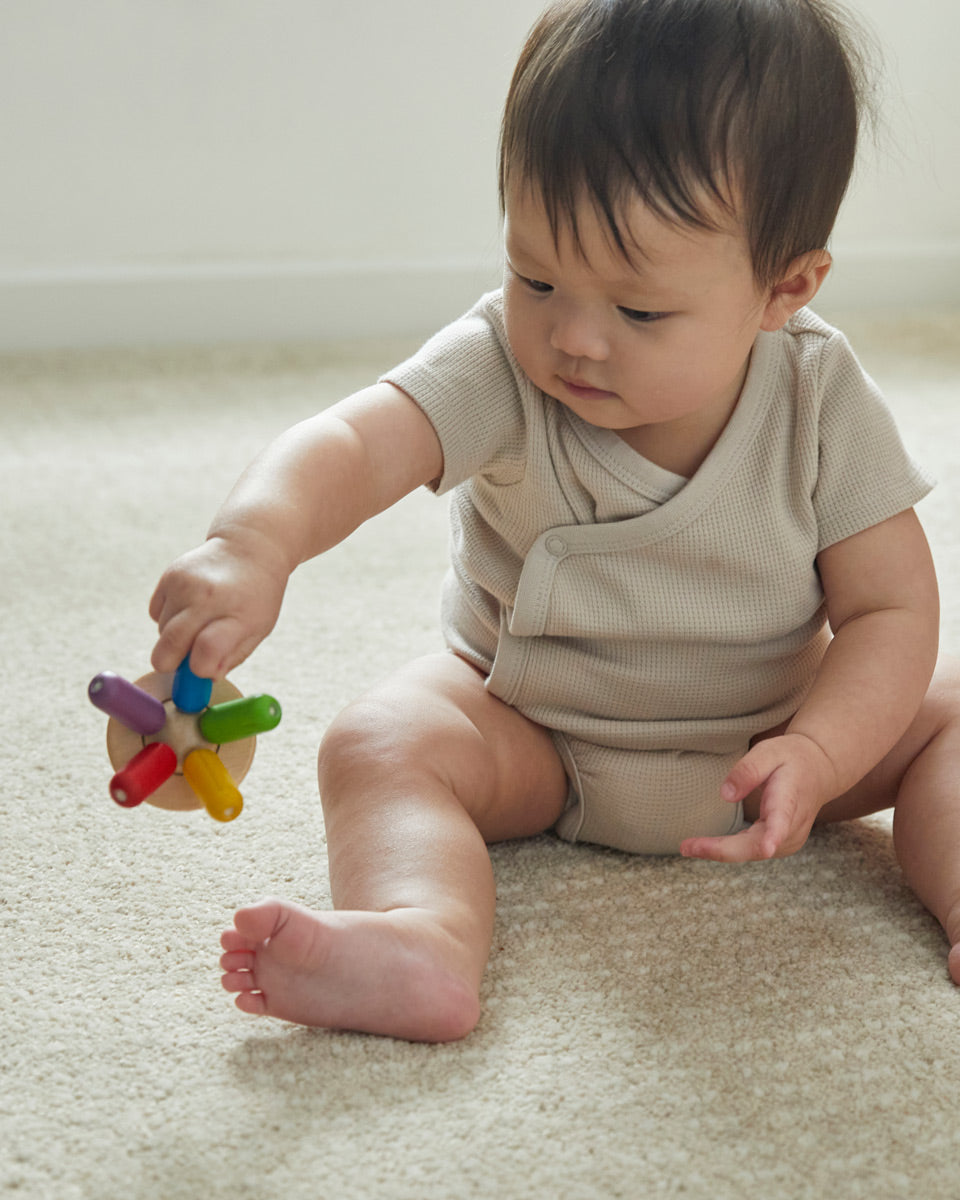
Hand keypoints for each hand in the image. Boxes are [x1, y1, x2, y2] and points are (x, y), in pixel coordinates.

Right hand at [149, 535, 287, 678]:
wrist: (250, 548)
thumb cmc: (256, 597)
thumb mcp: (258, 629)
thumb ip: (231, 657)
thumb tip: (201, 677)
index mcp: (238, 614)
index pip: (207, 651)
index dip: (198, 669)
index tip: (202, 670)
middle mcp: (208, 597)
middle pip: (169, 648)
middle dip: (173, 663)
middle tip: (190, 658)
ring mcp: (184, 584)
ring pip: (162, 633)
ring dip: (176, 636)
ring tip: (202, 619)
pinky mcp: (169, 576)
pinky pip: (156, 613)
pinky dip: (169, 617)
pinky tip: (191, 605)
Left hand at [680, 733, 838, 862]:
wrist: (819, 770)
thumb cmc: (791, 758)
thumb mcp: (769, 752)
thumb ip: (748, 770)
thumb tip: (725, 794)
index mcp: (790, 799)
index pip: (782, 820)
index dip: (773, 836)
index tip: (767, 848)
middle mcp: (792, 826)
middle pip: (758, 846)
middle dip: (722, 850)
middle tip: (686, 847)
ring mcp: (789, 839)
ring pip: (753, 853)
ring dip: (721, 852)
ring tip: (689, 847)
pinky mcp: (782, 844)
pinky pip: (754, 851)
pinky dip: (730, 850)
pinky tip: (707, 846)